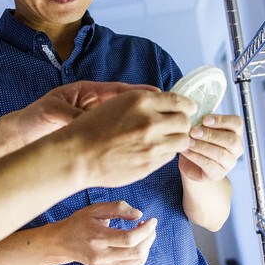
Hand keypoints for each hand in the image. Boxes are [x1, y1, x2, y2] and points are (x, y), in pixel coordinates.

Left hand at [0, 80, 159, 149]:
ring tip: (167, 129)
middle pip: (131, 104)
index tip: (159, 93)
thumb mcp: (54, 112)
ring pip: (129, 122)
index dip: (142, 91)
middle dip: (152, 106)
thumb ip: (71, 115)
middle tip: (173, 110)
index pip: (121, 91)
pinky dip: (132, 141)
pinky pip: (119, 136)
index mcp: (89, 94)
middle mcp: (97, 107)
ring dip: (145, 124)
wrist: (24, 133)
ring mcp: (99, 122)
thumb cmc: (37, 117)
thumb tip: (86, 120)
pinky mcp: (95, 137)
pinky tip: (147, 146)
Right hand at [55, 201, 155, 264]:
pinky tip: (136, 241)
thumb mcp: (95, 209)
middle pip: (136, 252)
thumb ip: (118, 208)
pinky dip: (140, 253)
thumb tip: (139, 214)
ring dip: (147, 245)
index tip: (152, 220)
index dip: (145, 230)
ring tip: (143, 232)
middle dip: (149, 237)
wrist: (62, 243)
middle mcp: (102, 256)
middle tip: (149, 225)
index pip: (128, 239)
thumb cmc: (79, 222)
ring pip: (137, 260)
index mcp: (98, 238)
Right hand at [63, 88, 195, 188]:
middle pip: (184, 122)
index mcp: (141, 101)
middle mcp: (150, 121)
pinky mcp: (150, 164)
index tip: (187, 110)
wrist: (77, 154)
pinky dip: (165, 154)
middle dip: (181, 124)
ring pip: (182, 141)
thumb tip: (169, 104)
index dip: (186, 107)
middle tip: (173, 128)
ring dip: (176, 140)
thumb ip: (145, 103)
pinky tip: (151, 152)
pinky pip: (169, 156)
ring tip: (163, 141)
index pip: (179, 101)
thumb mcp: (118, 104)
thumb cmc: (93, 128)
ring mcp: (151, 144)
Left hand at [179, 114, 243, 181]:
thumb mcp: (201, 128)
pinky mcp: (219, 174)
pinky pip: (210, 165)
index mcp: (235, 132)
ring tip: (188, 141)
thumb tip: (192, 115)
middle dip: (210, 134)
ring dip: (202, 146)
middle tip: (193, 131)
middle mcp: (236, 148)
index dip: (222, 120)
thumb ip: (201, 122)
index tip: (205, 119)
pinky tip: (186, 151)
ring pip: (220, 154)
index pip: (237, 123)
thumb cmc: (198, 141)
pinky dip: (196, 157)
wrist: (191, 163)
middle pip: (231, 140)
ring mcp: (230, 162)